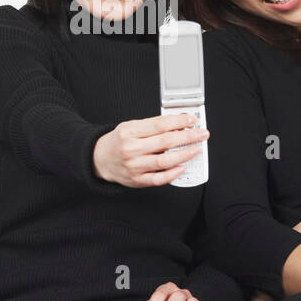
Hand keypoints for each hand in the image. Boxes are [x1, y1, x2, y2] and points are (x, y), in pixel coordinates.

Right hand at [93, 113, 208, 187]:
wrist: (100, 159)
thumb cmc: (119, 141)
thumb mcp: (130, 126)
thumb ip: (152, 125)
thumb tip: (178, 124)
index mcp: (129, 131)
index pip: (159, 124)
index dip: (179, 121)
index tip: (192, 120)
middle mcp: (131, 149)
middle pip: (165, 142)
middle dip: (188, 137)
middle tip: (201, 134)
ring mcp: (134, 166)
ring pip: (164, 161)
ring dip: (184, 154)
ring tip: (195, 149)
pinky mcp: (137, 180)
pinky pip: (158, 179)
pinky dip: (172, 174)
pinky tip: (182, 167)